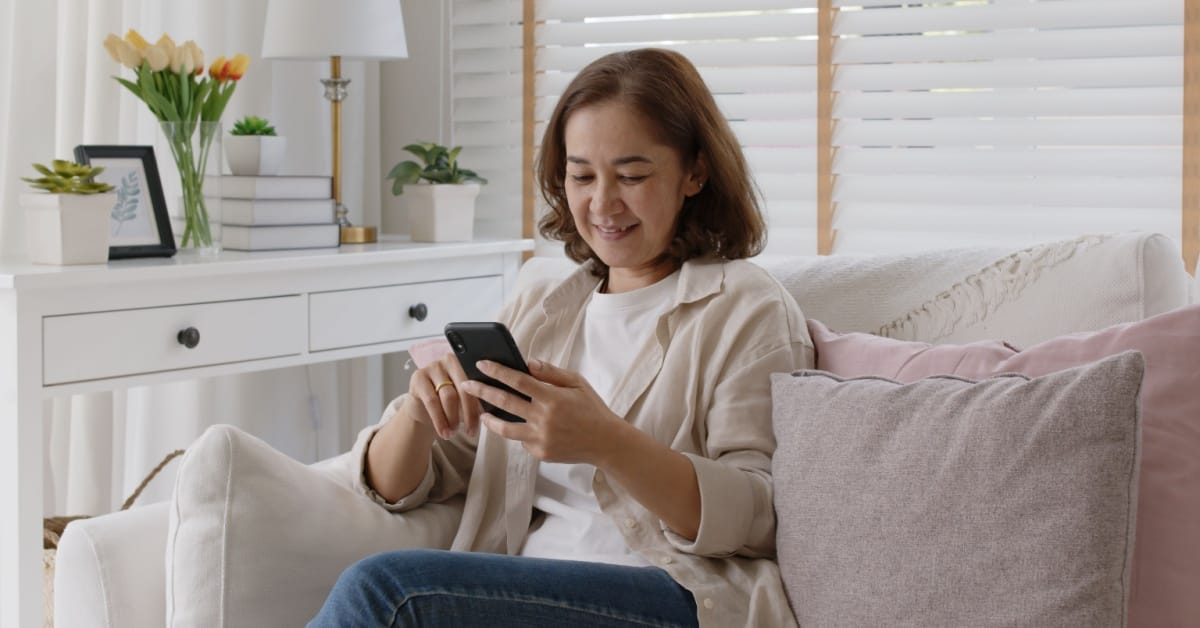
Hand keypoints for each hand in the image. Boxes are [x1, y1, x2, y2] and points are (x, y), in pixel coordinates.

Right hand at [404, 352, 482, 439]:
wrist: (423, 408)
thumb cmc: (450, 403)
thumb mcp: (466, 401)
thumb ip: (477, 400)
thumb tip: (489, 413)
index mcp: (467, 362)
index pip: (478, 382)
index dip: (482, 403)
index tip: (486, 421)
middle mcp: (450, 360)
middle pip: (464, 388)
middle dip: (469, 413)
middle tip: (472, 432)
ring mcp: (432, 367)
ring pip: (449, 396)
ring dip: (453, 418)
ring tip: (454, 433)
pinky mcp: (418, 377)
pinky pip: (432, 401)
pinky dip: (439, 420)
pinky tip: (443, 432)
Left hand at [458, 359, 621, 463]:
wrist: (606, 442)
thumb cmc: (592, 409)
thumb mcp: (577, 383)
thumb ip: (551, 373)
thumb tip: (527, 363)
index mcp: (552, 397)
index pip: (517, 381)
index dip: (497, 371)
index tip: (481, 364)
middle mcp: (543, 418)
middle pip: (504, 402)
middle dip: (482, 391)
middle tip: (466, 384)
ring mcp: (540, 438)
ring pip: (505, 428)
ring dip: (489, 419)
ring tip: (481, 412)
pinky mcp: (540, 453)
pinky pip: (521, 440)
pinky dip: (518, 431)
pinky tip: (518, 425)